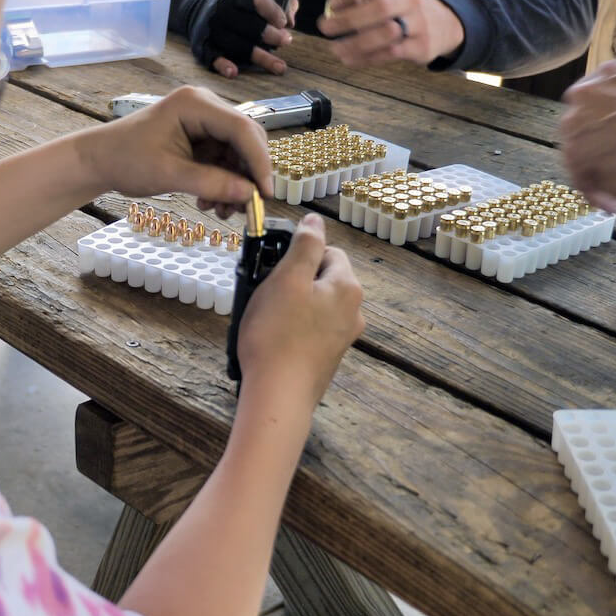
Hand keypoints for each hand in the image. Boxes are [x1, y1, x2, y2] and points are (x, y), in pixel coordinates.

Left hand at [78, 86, 271, 218]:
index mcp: (196, 104)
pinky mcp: (200, 138)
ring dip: (235, 184)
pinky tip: (212, 202)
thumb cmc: (125, 159)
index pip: (242, 129)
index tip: (265, 193)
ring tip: (223, 211)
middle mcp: (205, 107)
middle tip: (247, 208)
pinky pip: (224, 161)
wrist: (99, 160)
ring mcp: (203, 122)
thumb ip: (212, 183)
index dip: (258, 162)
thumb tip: (249, 195)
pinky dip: (223, 183)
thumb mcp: (169, 175)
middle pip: (245, 140)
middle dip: (248, 175)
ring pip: (237, 154)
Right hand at [212, 0, 299, 78]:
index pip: (255, 0)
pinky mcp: (205, 46)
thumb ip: (281, 1)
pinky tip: (233, 72)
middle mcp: (223, 10)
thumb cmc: (240, 4)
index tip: (283, 22)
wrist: (200, 6)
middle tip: (286, 40)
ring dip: (259, 56)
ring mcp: (213, 29)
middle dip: (269, 34)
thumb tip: (290, 21)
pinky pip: (213, 56)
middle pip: (248, 25)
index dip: (271, 11)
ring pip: (237, 45)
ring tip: (280, 66)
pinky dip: (222, 65)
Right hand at [237, 214, 363, 408]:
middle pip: (320, 278)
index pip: (327, 251)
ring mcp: (341, 337)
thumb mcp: (287, 279)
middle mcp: (353, 312)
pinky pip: (308, 328)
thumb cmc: (277, 336)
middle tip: (263, 291)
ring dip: (288, 303)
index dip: (297, 253)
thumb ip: (305, 244)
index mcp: (347, 288)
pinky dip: (290, 327)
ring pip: (313, 304)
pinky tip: (270, 338)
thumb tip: (316, 219)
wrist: (278, 396)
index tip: (272, 266)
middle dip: (291, 279)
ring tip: (263, 316)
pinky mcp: (326, 356)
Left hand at [316, 0, 463, 67]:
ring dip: (355, 44)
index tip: (331, 6)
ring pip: (386, 34)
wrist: (436, 24)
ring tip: (335, 48)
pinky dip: (364, 58)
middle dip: (348, 20)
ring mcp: (418, 22)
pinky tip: (349, 58)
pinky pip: (388, 54)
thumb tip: (330, 13)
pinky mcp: (420, 46)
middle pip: (380, 8)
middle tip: (326, 28)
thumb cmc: (395, 7)